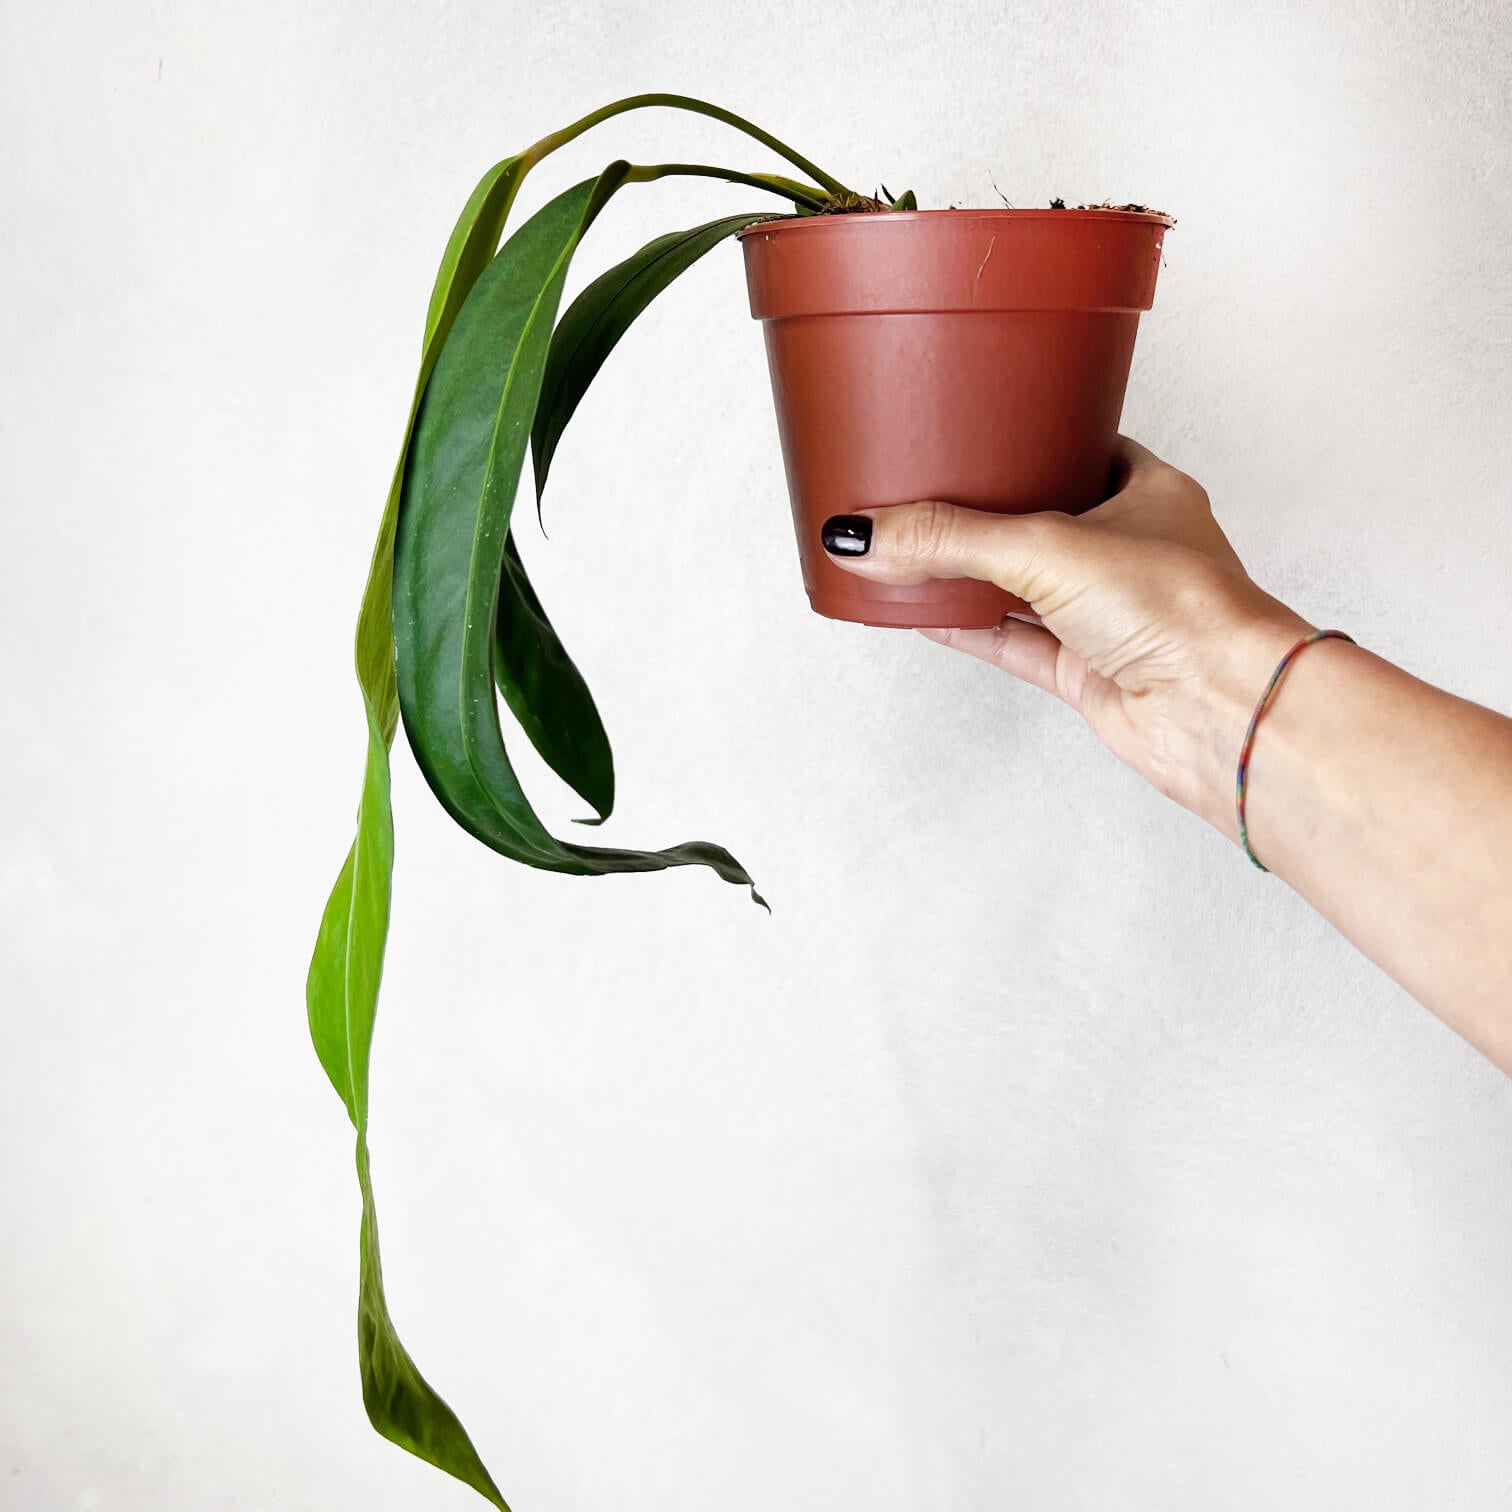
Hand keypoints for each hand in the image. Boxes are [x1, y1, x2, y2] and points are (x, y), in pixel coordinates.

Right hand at [821, 436, 1311, 838]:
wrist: (1220, 711)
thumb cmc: (1186, 611)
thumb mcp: (1048, 546)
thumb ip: (951, 539)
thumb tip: (867, 535)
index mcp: (1147, 493)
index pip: (1077, 449)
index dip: (1026, 439)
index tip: (971, 431)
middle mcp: (1131, 552)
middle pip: (1039, 522)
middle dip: (984, 514)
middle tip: (925, 492)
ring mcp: (1108, 615)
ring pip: (1020, 587)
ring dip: (967, 576)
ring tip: (905, 552)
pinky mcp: (1087, 671)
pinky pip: (1012, 642)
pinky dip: (968, 629)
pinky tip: (924, 614)